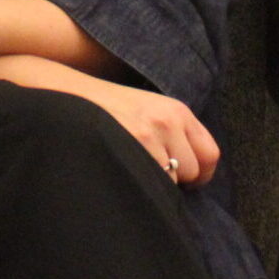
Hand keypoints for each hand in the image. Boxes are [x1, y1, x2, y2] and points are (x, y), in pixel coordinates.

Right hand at [72, 76, 220, 186]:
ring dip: (155, 182)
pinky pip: (150, 183)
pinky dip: (140, 184)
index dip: (201, 174)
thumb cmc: (108, 108)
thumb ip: (173, 133)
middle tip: (151, 171)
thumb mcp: (148, 109)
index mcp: (177, 110)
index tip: (187, 181)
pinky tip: (123, 169)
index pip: (210, 154)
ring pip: (170, 181)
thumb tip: (193, 170)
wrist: (69, 95)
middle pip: (193, 172)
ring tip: (132, 166)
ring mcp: (150, 136)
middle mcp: (168, 121)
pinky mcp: (133, 148)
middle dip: (175, 179)